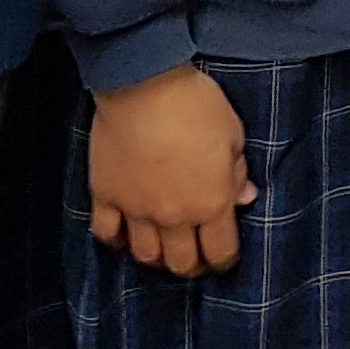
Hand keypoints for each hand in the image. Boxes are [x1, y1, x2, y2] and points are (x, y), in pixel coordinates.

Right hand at [85, 61, 256, 271]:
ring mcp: (136, 209)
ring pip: (145, 256)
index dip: (224, 260)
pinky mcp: (106, 195)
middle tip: (193, 254)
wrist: (144, 83)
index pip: (221, 253)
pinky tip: (123, 233)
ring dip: (156, 257)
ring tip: (160, 246)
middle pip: (181, 264)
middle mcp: (174, 216)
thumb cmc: (196, 104)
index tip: (223, 256)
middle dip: (191, 265)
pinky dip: (115, 239)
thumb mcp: (233, 134)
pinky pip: (106, 233)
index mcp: (211, 203)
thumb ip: (237, 173)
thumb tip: (244, 197)